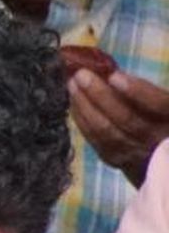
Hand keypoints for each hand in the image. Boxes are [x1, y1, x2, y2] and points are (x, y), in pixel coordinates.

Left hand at [68, 68, 168, 186]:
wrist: (156, 150)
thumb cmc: (157, 115)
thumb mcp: (159, 99)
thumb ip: (144, 89)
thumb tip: (108, 72)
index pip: (159, 104)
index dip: (137, 91)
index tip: (114, 76)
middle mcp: (158, 139)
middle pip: (128, 119)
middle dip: (100, 95)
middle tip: (81, 75)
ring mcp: (137, 153)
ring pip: (108, 132)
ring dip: (86, 107)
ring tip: (73, 85)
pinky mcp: (118, 160)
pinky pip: (97, 141)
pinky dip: (83, 121)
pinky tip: (74, 104)